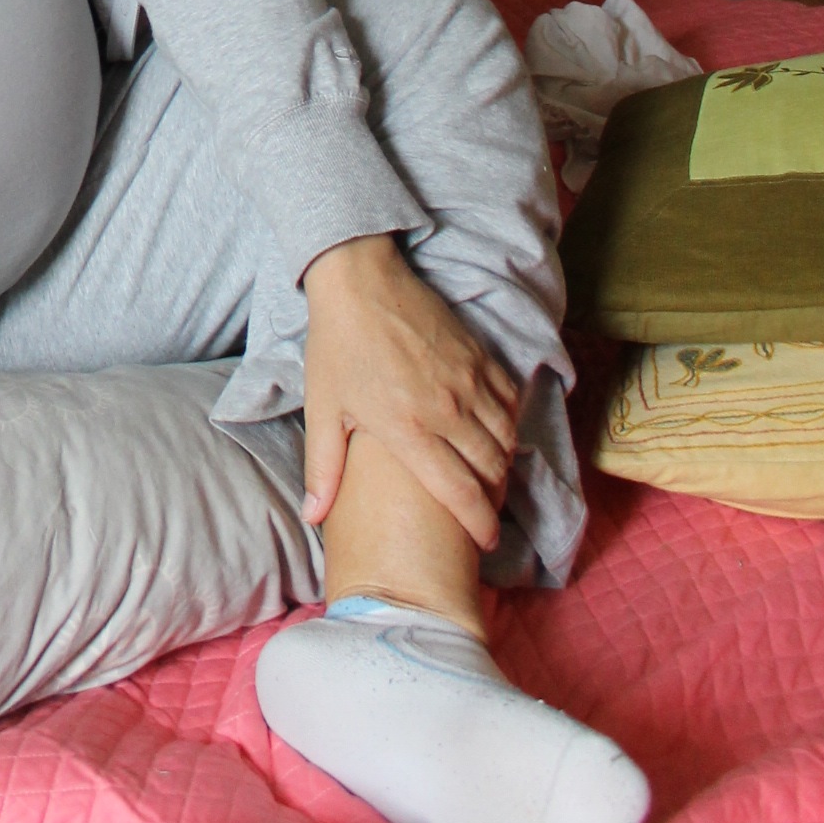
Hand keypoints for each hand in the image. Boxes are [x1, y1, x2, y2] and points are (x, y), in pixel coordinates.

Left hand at [300, 236, 520, 553]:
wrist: (359, 278)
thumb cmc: (337, 346)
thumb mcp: (323, 409)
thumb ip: (323, 468)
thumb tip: (312, 518)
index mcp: (409, 429)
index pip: (460, 493)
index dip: (480, 526)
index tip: (486, 544)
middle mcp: (448, 409)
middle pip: (492, 470)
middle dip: (494, 500)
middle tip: (486, 512)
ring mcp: (469, 380)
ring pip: (508, 438)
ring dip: (504, 464)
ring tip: (491, 477)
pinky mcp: (480, 356)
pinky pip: (511, 401)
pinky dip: (510, 424)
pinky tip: (496, 433)